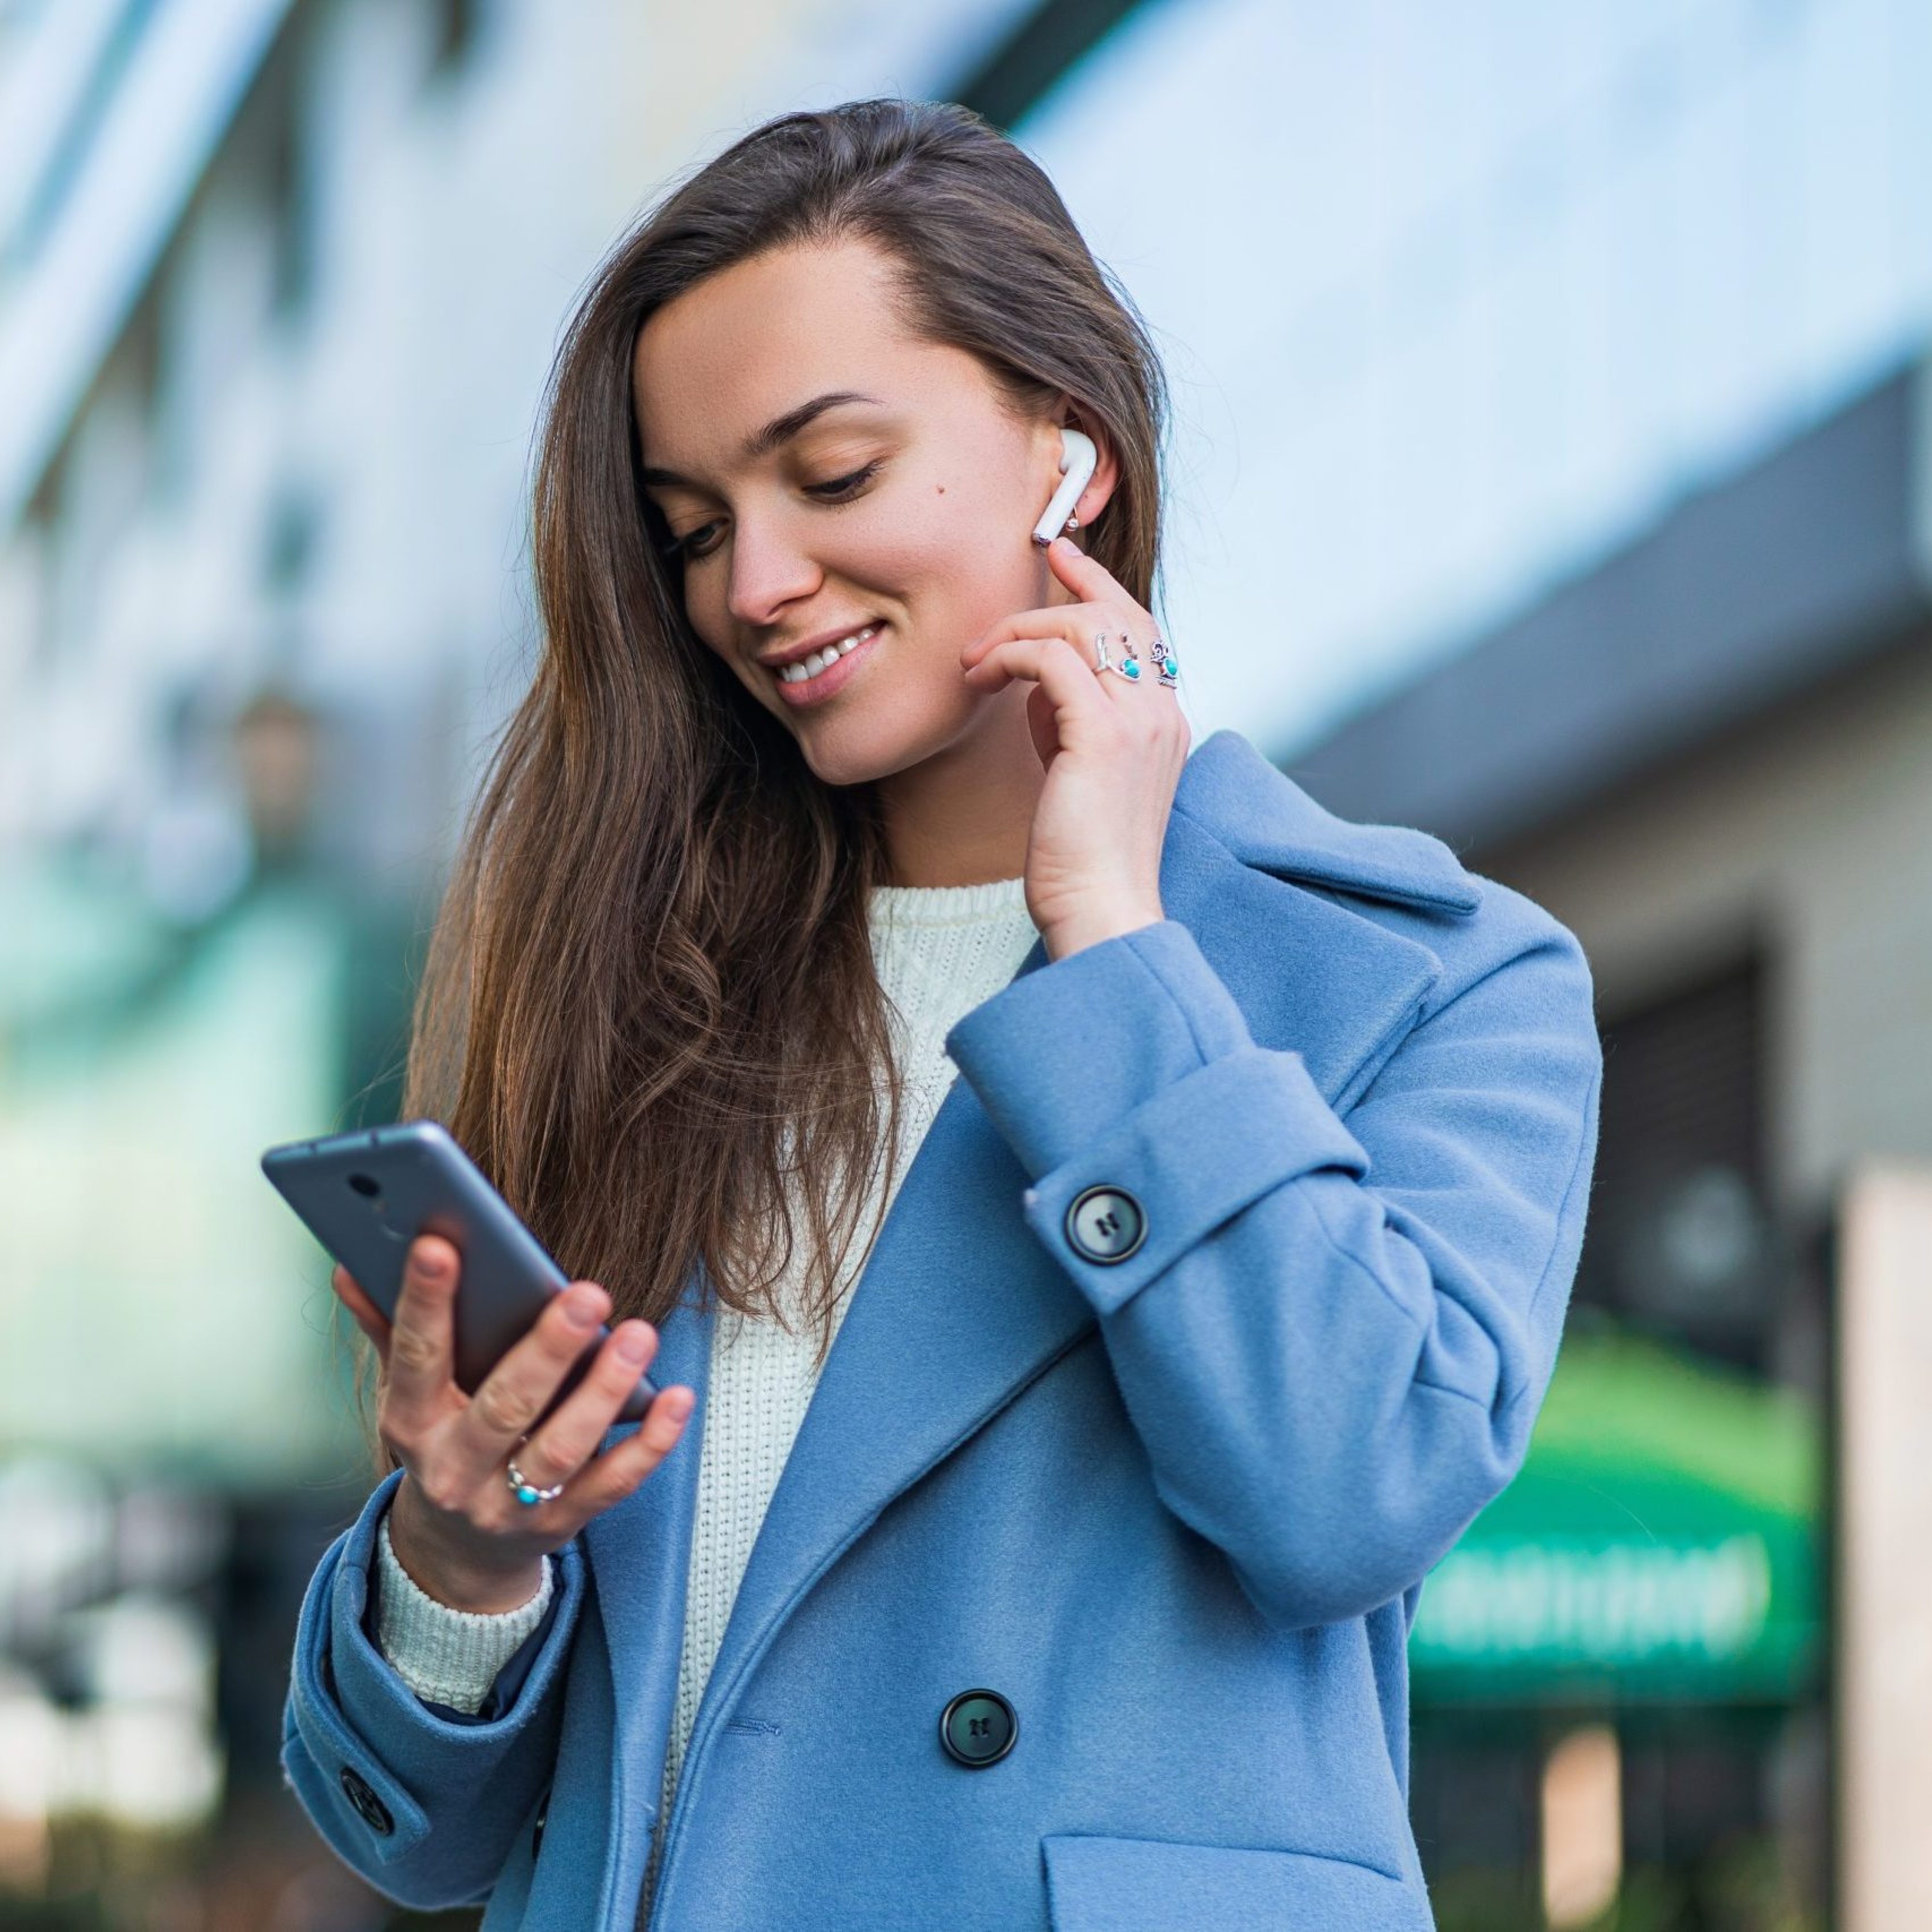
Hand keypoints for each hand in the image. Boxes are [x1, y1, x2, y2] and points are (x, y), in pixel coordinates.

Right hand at [331, 1235, 696, 1612]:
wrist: (454, 1554)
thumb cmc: (439, 1441)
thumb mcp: (405, 1392)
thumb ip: (388, 1327)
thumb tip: (350, 1265)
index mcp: (411, 1423)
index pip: (416, 1357)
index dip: (425, 1301)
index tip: (440, 1243)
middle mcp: (455, 1470)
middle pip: (504, 1408)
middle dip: (548, 1350)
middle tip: (589, 1292)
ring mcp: (510, 1505)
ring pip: (561, 1450)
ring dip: (604, 1392)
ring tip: (639, 1335)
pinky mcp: (562, 1525)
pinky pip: (612, 1484)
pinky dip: (649, 1444)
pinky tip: (678, 1398)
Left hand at [959, 536, 1188, 958]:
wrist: (1099, 909)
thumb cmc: (1080, 856)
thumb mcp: (1079, 773)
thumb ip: (1069, 721)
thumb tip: (1036, 684)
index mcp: (1164, 722)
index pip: (1141, 628)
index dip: (1100, 586)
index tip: (1062, 558)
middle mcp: (1162, 712)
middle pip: (1115, 614)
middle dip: (1054, 596)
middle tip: (995, 618)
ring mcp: (1138, 721)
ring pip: (1082, 627)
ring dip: (1018, 632)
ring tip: (977, 665)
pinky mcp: (1102, 735)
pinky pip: (1052, 659)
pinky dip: (1010, 655)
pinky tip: (982, 678)